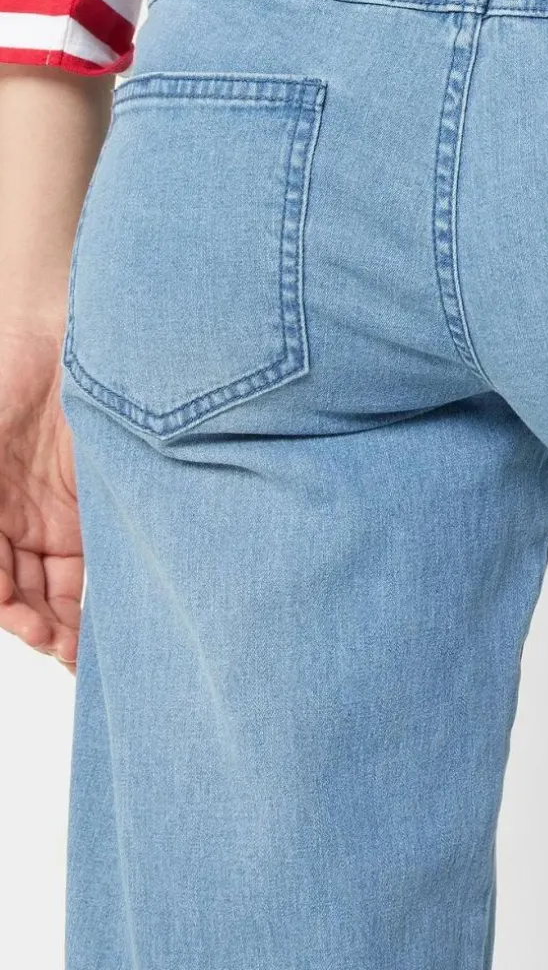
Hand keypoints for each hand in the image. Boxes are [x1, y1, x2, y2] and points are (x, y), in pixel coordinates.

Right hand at [0, 320, 83, 674]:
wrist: (64, 332)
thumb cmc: (8, 377)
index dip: (7, 609)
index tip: (26, 625)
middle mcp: (15, 520)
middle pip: (22, 593)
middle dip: (38, 627)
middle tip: (62, 649)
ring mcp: (55, 514)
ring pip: (56, 588)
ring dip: (65, 624)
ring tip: (82, 650)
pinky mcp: (96, 503)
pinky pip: (93, 560)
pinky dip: (94, 595)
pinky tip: (104, 621)